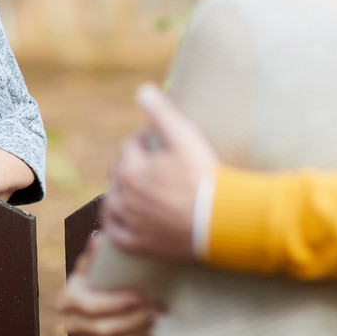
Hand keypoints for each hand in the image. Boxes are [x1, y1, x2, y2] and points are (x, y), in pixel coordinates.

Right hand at [57, 237, 159, 335]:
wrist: (98, 301)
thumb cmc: (98, 277)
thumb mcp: (95, 263)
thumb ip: (95, 253)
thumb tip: (97, 239)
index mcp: (67, 299)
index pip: (90, 307)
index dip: (115, 304)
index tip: (139, 295)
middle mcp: (69, 324)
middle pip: (103, 329)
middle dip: (133, 320)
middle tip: (156, 309)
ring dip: (138, 335)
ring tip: (158, 320)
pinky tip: (151, 335)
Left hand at [102, 82, 218, 259]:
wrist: (223, 221)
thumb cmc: (204, 176)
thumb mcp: (184, 136)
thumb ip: (161, 111)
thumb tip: (142, 90)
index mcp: (130, 171)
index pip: (131, 146)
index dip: (147, 139)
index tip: (162, 141)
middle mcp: (124, 198)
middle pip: (121, 173)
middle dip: (133, 163)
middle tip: (154, 162)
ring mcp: (131, 223)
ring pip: (113, 202)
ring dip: (121, 191)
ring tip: (138, 186)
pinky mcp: (139, 245)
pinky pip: (116, 234)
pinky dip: (115, 224)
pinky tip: (122, 218)